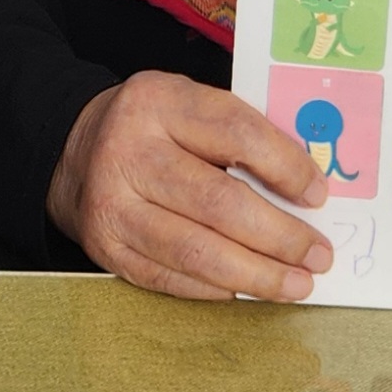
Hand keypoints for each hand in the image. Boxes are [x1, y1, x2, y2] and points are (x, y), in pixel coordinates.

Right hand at [47, 71, 333, 300]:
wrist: (73, 152)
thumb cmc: (152, 129)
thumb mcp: (188, 104)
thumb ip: (241, 134)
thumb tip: (307, 191)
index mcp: (158, 102)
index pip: (235, 134)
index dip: (286, 168)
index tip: (318, 196)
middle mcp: (129, 152)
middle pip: (219, 203)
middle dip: (281, 237)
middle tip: (319, 255)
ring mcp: (112, 205)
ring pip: (197, 252)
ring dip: (257, 275)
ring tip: (296, 283)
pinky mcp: (105, 249)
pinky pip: (171, 278)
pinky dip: (217, 289)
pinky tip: (248, 289)